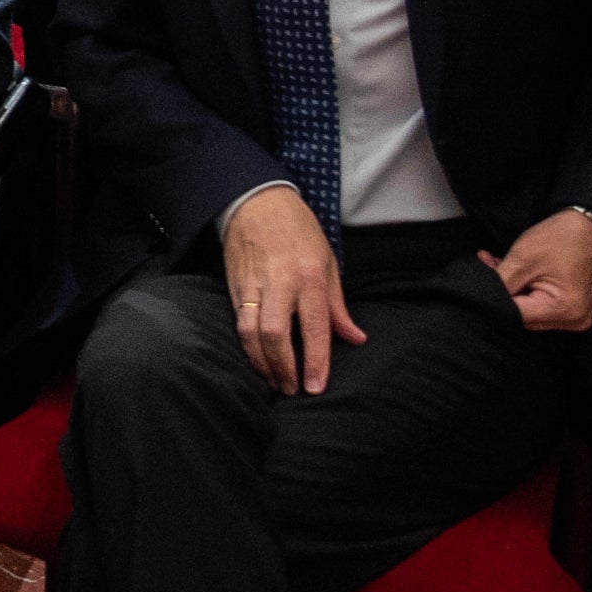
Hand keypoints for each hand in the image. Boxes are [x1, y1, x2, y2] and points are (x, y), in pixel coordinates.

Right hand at [221, 186, 365, 392]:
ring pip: (251, 332)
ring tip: (274, 381)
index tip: (316, 387)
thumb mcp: (328, 262)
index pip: (314, 328)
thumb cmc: (298, 231)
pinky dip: (247, 346)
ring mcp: (254, 285)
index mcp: (310, 277)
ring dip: (261, 362)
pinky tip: (257, 360)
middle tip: (292, 390)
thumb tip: (355, 338)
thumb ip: (338, 306)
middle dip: (283, 368)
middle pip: (275, 335)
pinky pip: (239, 323)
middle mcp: (281, 283)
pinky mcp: (235, 286)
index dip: (315, 361)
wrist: (257, 202)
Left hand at [484, 211, 591, 331]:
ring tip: (496, 264)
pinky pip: (542, 304)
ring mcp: (575, 316)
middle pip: (525, 316)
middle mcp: (573, 320)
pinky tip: (510, 271)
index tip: (480, 281)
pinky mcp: (572, 307)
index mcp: (564, 310)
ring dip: (512, 289)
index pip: (517, 315)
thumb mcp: (524, 258)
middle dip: (503, 293)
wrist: (590, 227)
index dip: (496, 300)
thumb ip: (501, 282)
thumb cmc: (561, 239)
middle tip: (487, 267)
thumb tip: (482, 297)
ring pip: (531, 309)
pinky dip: (525, 289)